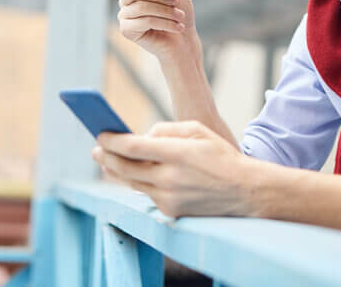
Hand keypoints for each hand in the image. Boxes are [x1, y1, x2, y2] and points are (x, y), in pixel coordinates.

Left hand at [93, 121, 261, 217]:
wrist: (244, 191)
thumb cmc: (221, 156)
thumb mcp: (197, 131)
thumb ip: (167, 129)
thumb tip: (144, 136)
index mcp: (177, 153)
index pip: (133, 147)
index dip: (112, 141)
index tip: (101, 134)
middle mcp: (169, 177)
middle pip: (126, 168)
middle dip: (106, 157)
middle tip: (96, 150)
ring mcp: (169, 197)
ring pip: (132, 183)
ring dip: (116, 172)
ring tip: (105, 163)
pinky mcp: (171, 210)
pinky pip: (147, 194)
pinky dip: (137, 183)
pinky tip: (130, 175)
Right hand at [117, 0, 202, 66]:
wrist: (184, 43)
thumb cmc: (180, 16)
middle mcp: (126, 2)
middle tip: (177, 3)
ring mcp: (124, 16)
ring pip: (142, 7)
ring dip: (165, 12)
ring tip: (180, 17)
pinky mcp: (126, 31)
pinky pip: (144, 21)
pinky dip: (164, 23)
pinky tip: (177, 27)